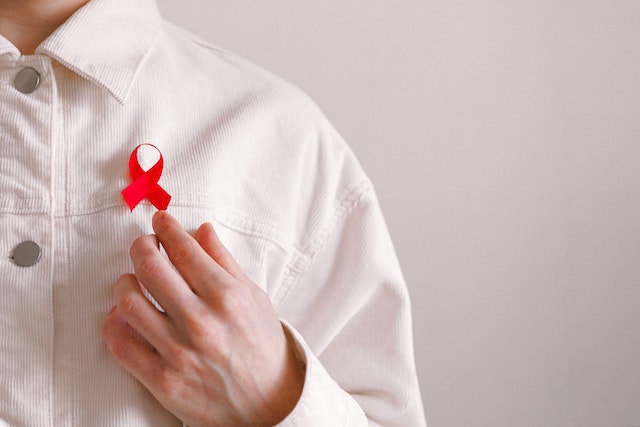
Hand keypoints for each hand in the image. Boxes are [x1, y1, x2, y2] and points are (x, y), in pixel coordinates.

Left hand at [102, 211, 304, 426]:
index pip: (183, 248)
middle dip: (141, 245)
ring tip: (134, 280)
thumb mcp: (254, 298)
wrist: (269, 405)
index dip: (166, 228)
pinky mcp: (162, 380)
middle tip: (145, 244)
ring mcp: (178, 353)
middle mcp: (201, 322)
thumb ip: (225, 262)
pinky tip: (123, 314)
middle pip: (149, 267)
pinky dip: (114, 323)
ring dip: (125, 282)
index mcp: (227, 297)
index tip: (160, 221)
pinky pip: (121, 345)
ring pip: (128, 302)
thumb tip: (201, 230)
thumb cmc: (263, 348)